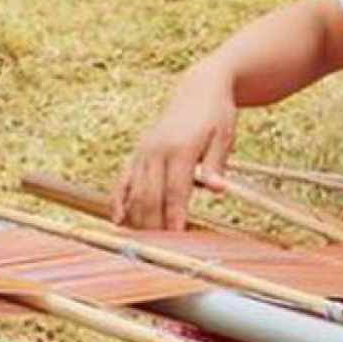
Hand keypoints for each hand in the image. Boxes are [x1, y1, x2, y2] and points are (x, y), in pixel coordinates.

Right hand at [113, 58, 235, 229]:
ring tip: (145, 246)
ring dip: (139, 219)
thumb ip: (216, 164)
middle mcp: (156, 150)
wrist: (199, 88)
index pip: (176, 190)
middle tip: (162, 252)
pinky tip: (118, 221)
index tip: (178, 239)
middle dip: (155, 225)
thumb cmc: (217, 114)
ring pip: (136, 192)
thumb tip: (218, 189)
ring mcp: (144, 151)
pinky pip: (124, 180)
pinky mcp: (138, 152)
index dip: (176, 216)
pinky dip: (119, 201)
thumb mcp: (224, 136)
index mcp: (180, 148)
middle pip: (151, 196)